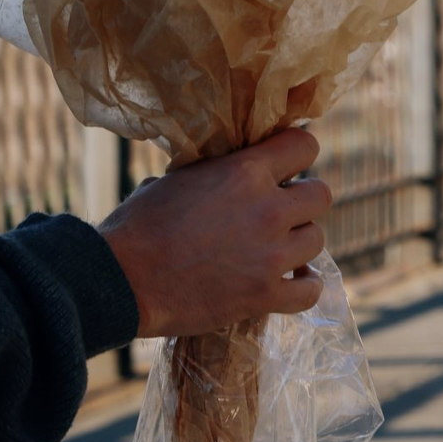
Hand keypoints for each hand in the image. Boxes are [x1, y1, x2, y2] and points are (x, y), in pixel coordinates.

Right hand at [98, 128, 331, 337]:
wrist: (121, 281)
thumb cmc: (137, 226)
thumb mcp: (177, 179)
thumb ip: (216, 172)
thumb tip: (227, 168)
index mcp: (244, 172)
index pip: (304, 146)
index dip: (297, 154)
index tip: (286, 165)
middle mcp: (267, 210)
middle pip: (321, 195)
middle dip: (303, 201)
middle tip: (281, 211)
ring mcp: (271, 256)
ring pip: (317, 240)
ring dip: (299, 243)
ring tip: (277, 248)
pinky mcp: (265, 296)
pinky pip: (310, 290)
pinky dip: (304, 286)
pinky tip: (290, 281)